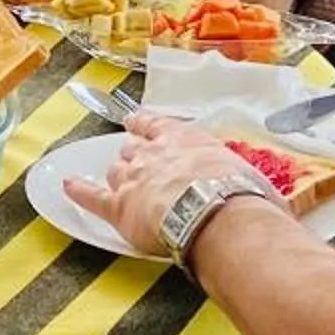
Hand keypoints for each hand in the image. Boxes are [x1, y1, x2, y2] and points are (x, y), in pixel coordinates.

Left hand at [63, 114, 278, 259]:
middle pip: (133, 150)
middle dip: (133, 156)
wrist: (217, 212)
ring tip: (114, 178)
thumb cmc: (241, 196)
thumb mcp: (251, 180)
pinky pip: (92, 197)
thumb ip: (245, 184)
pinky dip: (79, 192)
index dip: (145, 125)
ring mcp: (134, 179)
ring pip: (115, 171)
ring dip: (115, 175)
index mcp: (186, 141)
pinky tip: (68, 187)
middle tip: (133, 160)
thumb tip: (265, 204)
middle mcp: (155, 153)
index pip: (158, 126)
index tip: (137, 122)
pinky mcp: (119, 207)